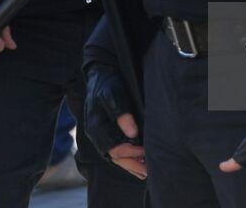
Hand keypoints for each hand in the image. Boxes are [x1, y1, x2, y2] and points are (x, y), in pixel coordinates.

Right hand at [85, 61, 145, 178]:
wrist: (101, 72)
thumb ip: (121, 111)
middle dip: (132, 164)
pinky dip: (128, 161)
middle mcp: (97, 134)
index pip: (113, 148)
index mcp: (96, 126)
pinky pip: (116, 153)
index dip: (131, 153)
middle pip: (115, 157)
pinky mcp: (107, 133)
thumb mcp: (113, 92)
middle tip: (150, 170)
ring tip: (147, 172)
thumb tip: (132, 133)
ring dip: (131, 165)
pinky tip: (139, 165)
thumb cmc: (107, 82)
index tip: (146, 152)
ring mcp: (101, 135)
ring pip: (115, 158)